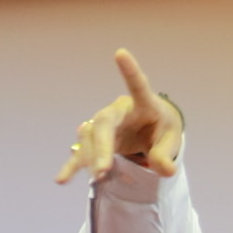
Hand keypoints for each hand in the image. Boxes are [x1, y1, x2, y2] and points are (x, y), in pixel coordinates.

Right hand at [55, 49, 181, 184]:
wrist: (149, 131)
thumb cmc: (161, 129)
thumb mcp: (171, 140)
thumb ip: (166, 155)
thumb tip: (166, 171)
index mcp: (143, 103)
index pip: (137, 85)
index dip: (129, 70)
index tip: (120, 53)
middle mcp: (118, 110)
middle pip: (104, 124)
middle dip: (102, 147)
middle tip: (103, 171)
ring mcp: (103, 124)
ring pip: (90, 138)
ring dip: (91, 159)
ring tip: (99, 178)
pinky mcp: (95, 141)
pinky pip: (80, 152)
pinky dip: (72, 166)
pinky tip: (61, 179)